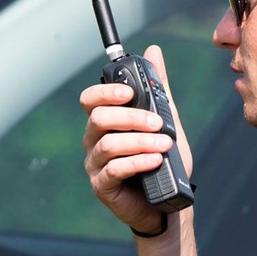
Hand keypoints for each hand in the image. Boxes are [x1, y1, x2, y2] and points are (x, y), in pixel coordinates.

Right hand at [80, 45, 192, 233]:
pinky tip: (155, 161)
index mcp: (105, 123)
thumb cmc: (161, 163)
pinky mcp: (101, 186)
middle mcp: (94, 141)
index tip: (130, 93)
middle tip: (158, 122)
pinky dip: (137, 162)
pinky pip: (114, 169)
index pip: (91, 100)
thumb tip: (153, 52)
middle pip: (99, 119)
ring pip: (108, 144)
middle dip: (131, 118)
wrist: (165, 204)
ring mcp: (95, 165)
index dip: (106, 93)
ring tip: (164, 144)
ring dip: (139, 142)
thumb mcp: (165, 121)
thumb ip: (157, 89)